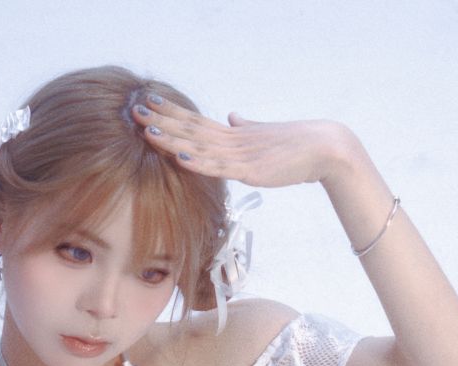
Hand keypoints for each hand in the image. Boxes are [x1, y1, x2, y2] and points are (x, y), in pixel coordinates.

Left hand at [131, 96, 360, 187]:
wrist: (324, 149)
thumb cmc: (296, 147)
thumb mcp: (263, 137)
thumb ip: (246, 129)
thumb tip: (233, 117)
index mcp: (234, 134)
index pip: (195, 120)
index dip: (170, 112)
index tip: (147, 102)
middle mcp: (232, 140)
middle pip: (190, 128)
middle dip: (161, 121)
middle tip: (133, 110)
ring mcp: (240, 155)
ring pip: (199, 145)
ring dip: (171, 139)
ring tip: (146, 131)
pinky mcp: (250, 171)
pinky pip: (218, 166)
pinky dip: (197, 161)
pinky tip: (179, 155)